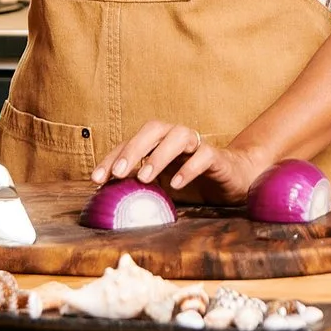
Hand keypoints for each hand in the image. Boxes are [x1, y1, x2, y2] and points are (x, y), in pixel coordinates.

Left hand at [90, 121, 267, 206]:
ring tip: (145, 178)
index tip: (96, 179)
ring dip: (158, 155)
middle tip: (118, 173)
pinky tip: (176, 184)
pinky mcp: (217, 157)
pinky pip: (204, 155)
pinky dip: (189, 167)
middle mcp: (176, 138)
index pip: (131, 143)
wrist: (235, 179)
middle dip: (133, 149)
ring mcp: (197, 145)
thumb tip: (108, 200)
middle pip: (153, 129)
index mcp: (159, 143)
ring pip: (178, 136)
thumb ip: (141, 187)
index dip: (112, 158)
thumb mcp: (163, 186)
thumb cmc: (194, 182)